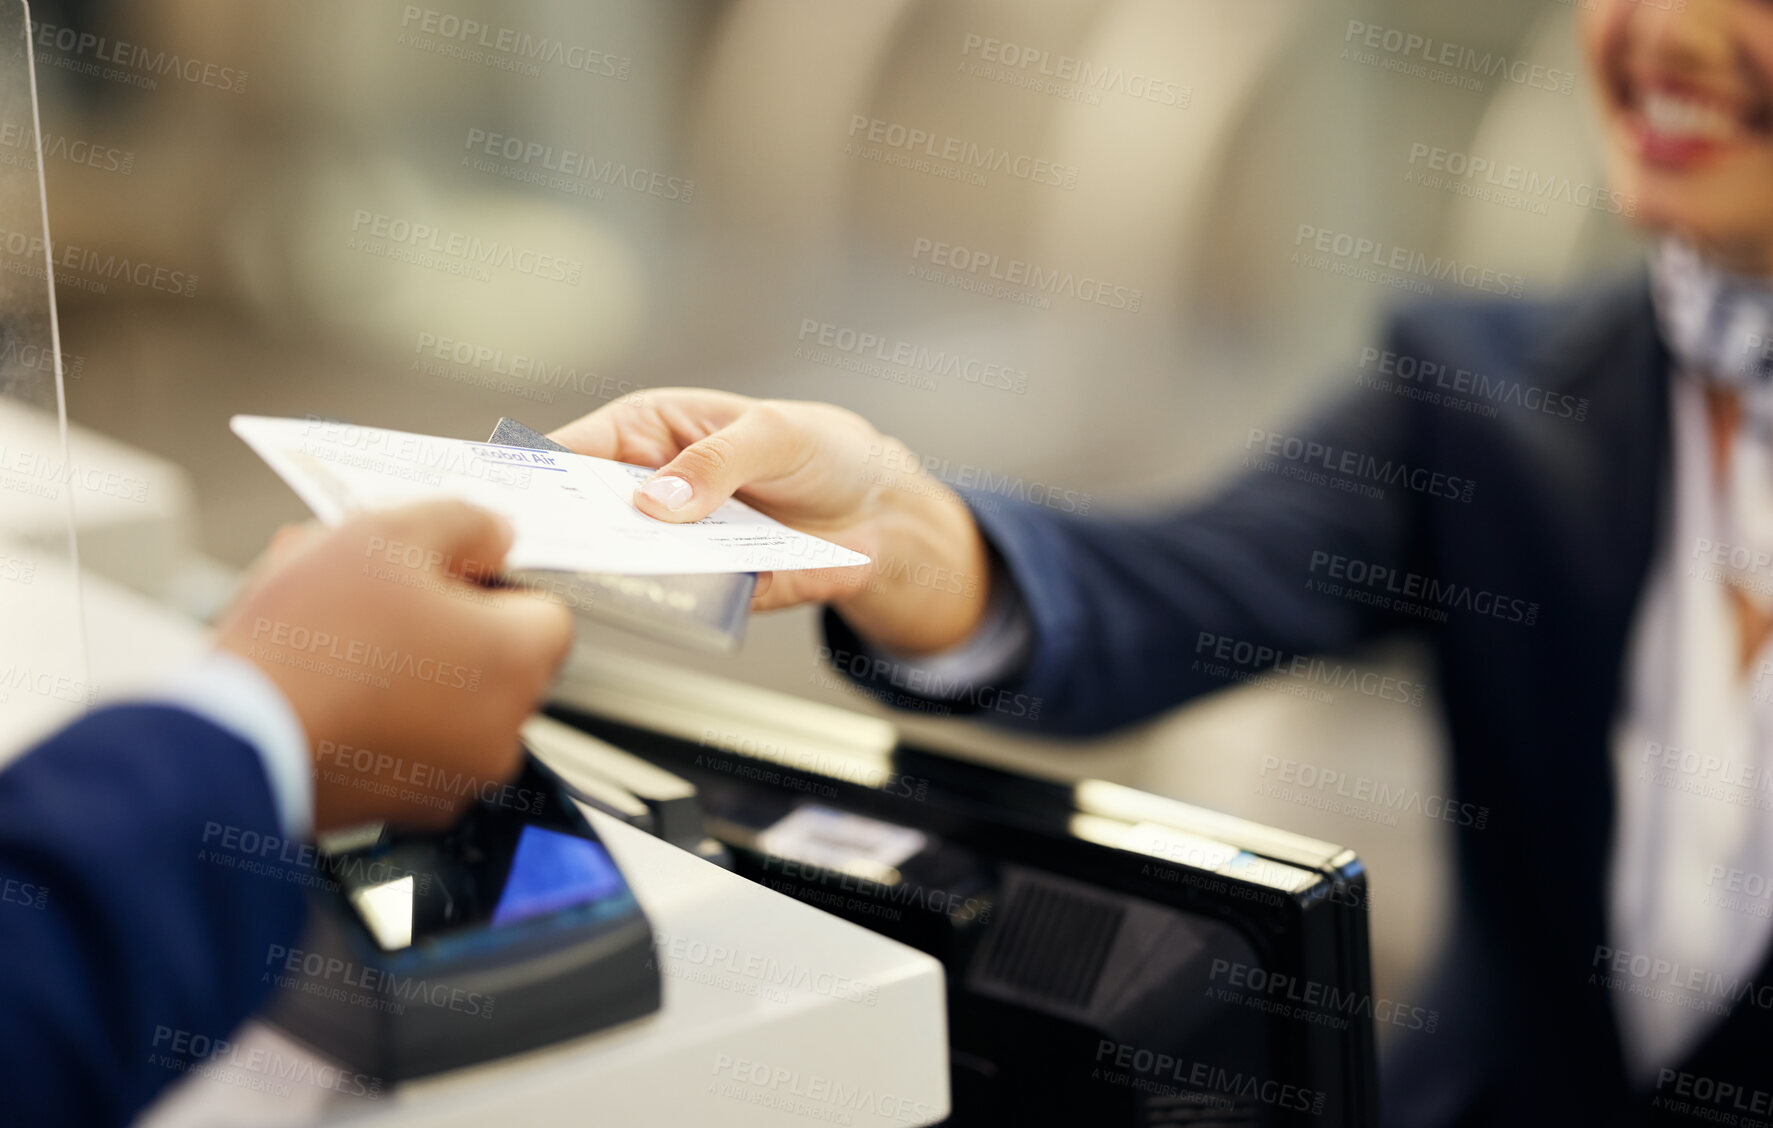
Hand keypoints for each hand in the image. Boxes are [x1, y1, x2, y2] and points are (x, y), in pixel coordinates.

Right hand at [214, 501, 573, 832]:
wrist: (230, 744)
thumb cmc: (309, 645)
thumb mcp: (388, 535)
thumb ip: (464, 523)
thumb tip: (495, 534)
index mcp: (517, 663)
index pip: (546, 610)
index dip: (494, 582)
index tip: (445, 570)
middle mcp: (503, 731)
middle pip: (494, 656)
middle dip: (442, 621)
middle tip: (376, 593)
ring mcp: (456, 777)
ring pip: (447, 698)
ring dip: (406, 664)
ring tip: (333, 632)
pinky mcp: (404, 806)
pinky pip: (410, 742)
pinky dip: (381, 714)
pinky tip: (325, 682)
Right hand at [550, 389, 990, 653]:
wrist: (882, 508)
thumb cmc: (820, 448)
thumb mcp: (773, 435)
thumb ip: (716, 463)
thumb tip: (657, 501)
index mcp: (647, 432)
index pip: (570, 453)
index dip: (533, 477)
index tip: (506, 502)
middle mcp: (650, 491)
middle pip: (584, 519)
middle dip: (563, 535)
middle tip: (541, 550)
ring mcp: (676, 544)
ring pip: (626, 567)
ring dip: (613, 578)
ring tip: (595, 581)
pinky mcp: (711, 587)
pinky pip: (683, 600)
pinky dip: (675, 605)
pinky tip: (668, 603)